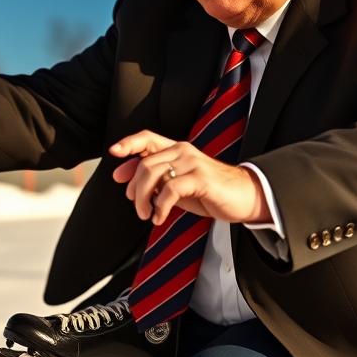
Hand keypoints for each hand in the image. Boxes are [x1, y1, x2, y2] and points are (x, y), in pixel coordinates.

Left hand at [110, 130, 270, 225]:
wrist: (244, 198)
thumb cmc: (209, 191)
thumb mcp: (177, 184)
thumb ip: (154, 179)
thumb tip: (123, 177)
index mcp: (177, 149)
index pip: (147, 138)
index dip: (128, 143)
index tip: (113, 153)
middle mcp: (183, 151)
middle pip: (144, 163)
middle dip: (135, 189)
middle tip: (138, 209)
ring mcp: (192, 162)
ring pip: (153, 174)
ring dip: (144, 199)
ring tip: (147, 215)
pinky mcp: (201, 178)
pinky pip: (170, 190)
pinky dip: (160, 207)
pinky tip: (160, 218)